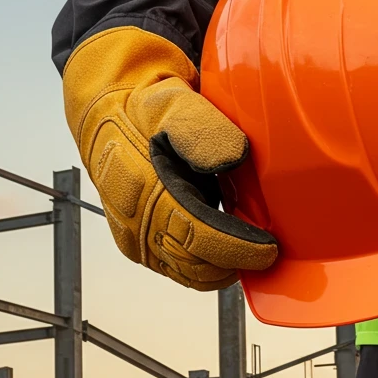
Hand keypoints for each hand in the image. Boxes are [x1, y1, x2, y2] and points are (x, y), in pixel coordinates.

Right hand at [62, 25, 276, 288]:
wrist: (108, 119)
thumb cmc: (143, 111)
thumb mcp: (172, 103)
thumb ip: (201, 127)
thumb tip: (233, 155)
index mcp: (141, 186)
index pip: (196, 234)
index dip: (237, 247)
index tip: (269, 247)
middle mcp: (133, 220)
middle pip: (194, 264)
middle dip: (236, 261)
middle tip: (268, 250)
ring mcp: (134, 237)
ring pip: (187, 274)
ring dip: (222, 268)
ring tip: (250, 251)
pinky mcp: (138, 247)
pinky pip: (177, 270)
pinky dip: (206, 266)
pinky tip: (226, 249)